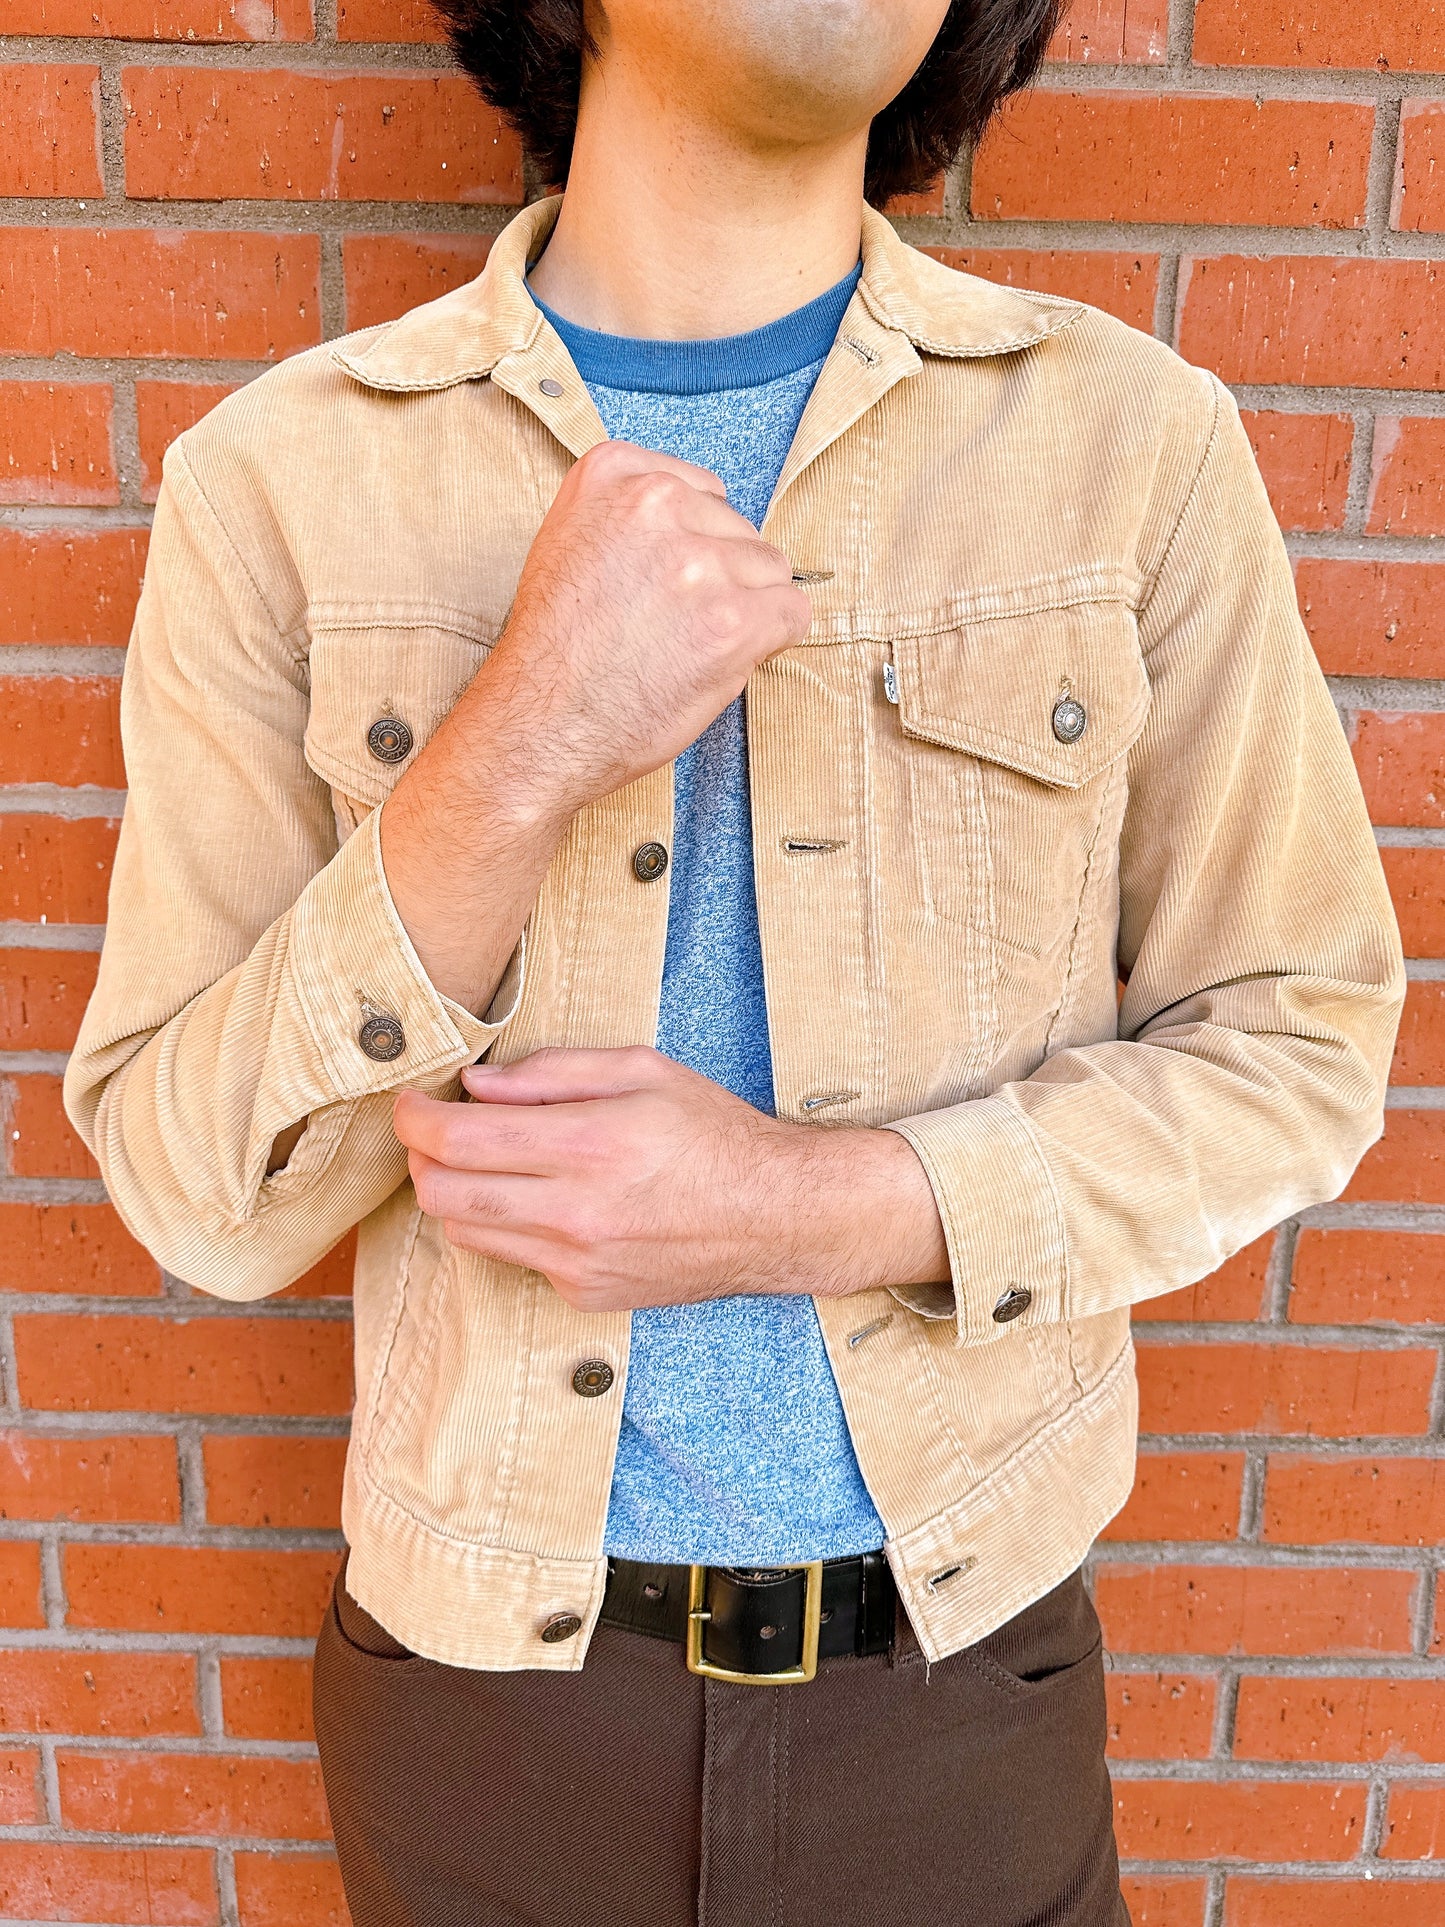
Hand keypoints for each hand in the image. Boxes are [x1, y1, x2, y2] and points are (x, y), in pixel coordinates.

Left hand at [391, 1047, 950, 1312]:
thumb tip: (476, 1084)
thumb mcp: (642, 1071)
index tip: (409, 1101)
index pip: (459, 1139)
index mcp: (589, 1143)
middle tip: (430, 1130)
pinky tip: (538, 1198)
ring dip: (452, 1194)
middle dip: (419, 1158)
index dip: (414, 1117)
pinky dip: (505, 1225)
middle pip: (443, 1194)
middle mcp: (575, 1210)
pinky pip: (513, 1257)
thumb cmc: (713, 1133)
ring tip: (477, 1161)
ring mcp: (577, 1261)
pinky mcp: (583, 1292)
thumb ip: (552, 1071)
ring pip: (465, 1233)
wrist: (774, 1217)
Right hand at [466, 439, 812, 816]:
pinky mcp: (732, 620)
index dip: (692, 544)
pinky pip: (793, 612)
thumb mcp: (573, 545)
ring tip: (687, 647)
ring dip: (744, 609)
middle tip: (669, 627)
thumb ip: (636, 522)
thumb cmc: (555, 651)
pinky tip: (721, 660)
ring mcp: (698, 561)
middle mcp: (656, 502)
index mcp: (613, 473)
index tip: (662, 582)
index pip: (702, 490)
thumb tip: (711, 533)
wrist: (539, 724)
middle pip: (738, 529)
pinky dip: (770, 641)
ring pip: (771, 569)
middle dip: (719, 578)